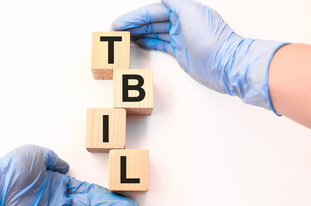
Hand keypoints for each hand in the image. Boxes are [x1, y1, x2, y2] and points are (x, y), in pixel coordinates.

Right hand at [112, 0, 286, 111]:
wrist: (225, 64)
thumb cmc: (211, 38)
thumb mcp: (191, 11)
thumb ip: (173, 1)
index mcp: (183, 10)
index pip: (153, 10)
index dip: (135, 16)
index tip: (120, 22)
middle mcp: (180, 22)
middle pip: (151, 21)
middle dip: (133, 24)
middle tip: (116, 30)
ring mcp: (180, 38)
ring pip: (154, 32)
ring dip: (138, 33)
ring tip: (123, 36)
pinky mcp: (180, 53)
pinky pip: (159, 44)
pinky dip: (148, 43)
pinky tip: (138, 42)